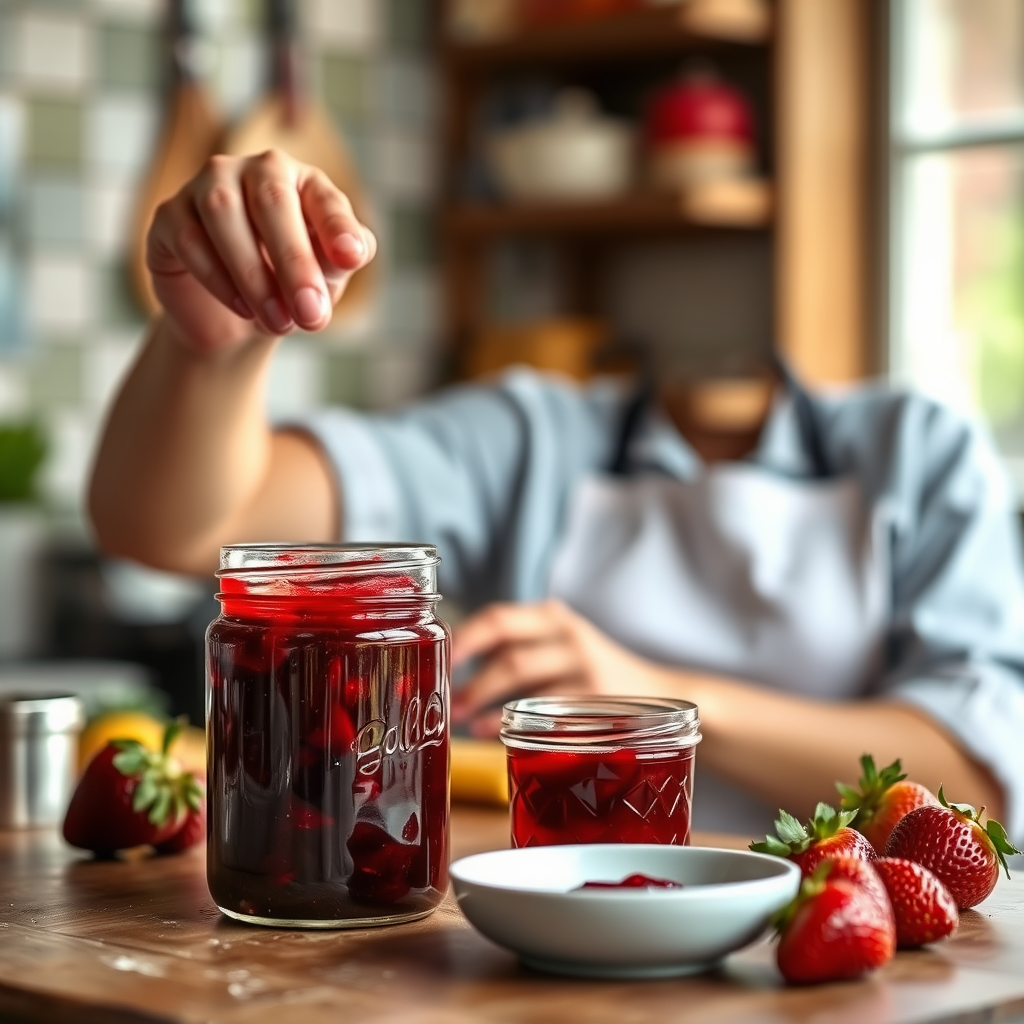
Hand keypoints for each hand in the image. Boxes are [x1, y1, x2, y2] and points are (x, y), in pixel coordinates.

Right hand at [146, 149, 376, 354]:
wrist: (236, 316)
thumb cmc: (289, 286)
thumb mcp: (325, 278)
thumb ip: (340, 262)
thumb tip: (353, 252)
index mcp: (302, 182)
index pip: (325, 198)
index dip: (338, 228)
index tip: (352, 258)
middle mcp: (253, 171)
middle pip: (272, 201)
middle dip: (294, 262)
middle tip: (311, 315)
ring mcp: (205, 186)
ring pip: (223, 213)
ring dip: (254, 275)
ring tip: (279, 323)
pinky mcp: (169, 215)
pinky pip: (190, 239)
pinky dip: (219, 279)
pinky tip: (242, 309)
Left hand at [451, 599, 674, 735]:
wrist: (663, 695)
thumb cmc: (592, 672)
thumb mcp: (560, 645)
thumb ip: (517, 647)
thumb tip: (451, 666)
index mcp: (554, 618)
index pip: (499, 618)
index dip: (464, 637)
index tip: (438, 657)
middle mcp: (569, 637)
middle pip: (508, 649)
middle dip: (469, 674)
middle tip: (443, 696)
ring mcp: (584, 669)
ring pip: (522, 677)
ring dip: (482, 697)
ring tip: (459, 715)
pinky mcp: (595, 703)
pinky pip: (541, 712)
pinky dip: (508, 721)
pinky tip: (488, 730)